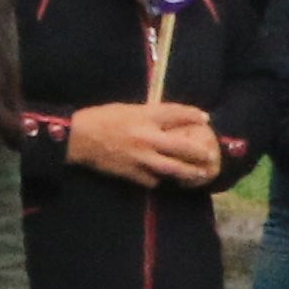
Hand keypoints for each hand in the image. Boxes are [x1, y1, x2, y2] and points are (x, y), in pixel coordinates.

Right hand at [60, 101, 218, 186]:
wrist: (77, 137)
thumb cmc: (101, 118)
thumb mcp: (127, 109)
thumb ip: (149, 115)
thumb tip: (171, 119)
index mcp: (144, 116)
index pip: (176, 114)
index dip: (193, 116)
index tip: (205, 119)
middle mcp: (146, 136)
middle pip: (182, 146)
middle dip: (199, 152)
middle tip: (211, 156)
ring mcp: (140, 156)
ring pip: (172, 167)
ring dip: (189, 172)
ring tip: (200, 174)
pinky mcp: (131, 172)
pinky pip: (152, 179)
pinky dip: (160, 179)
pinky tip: (164, 179)